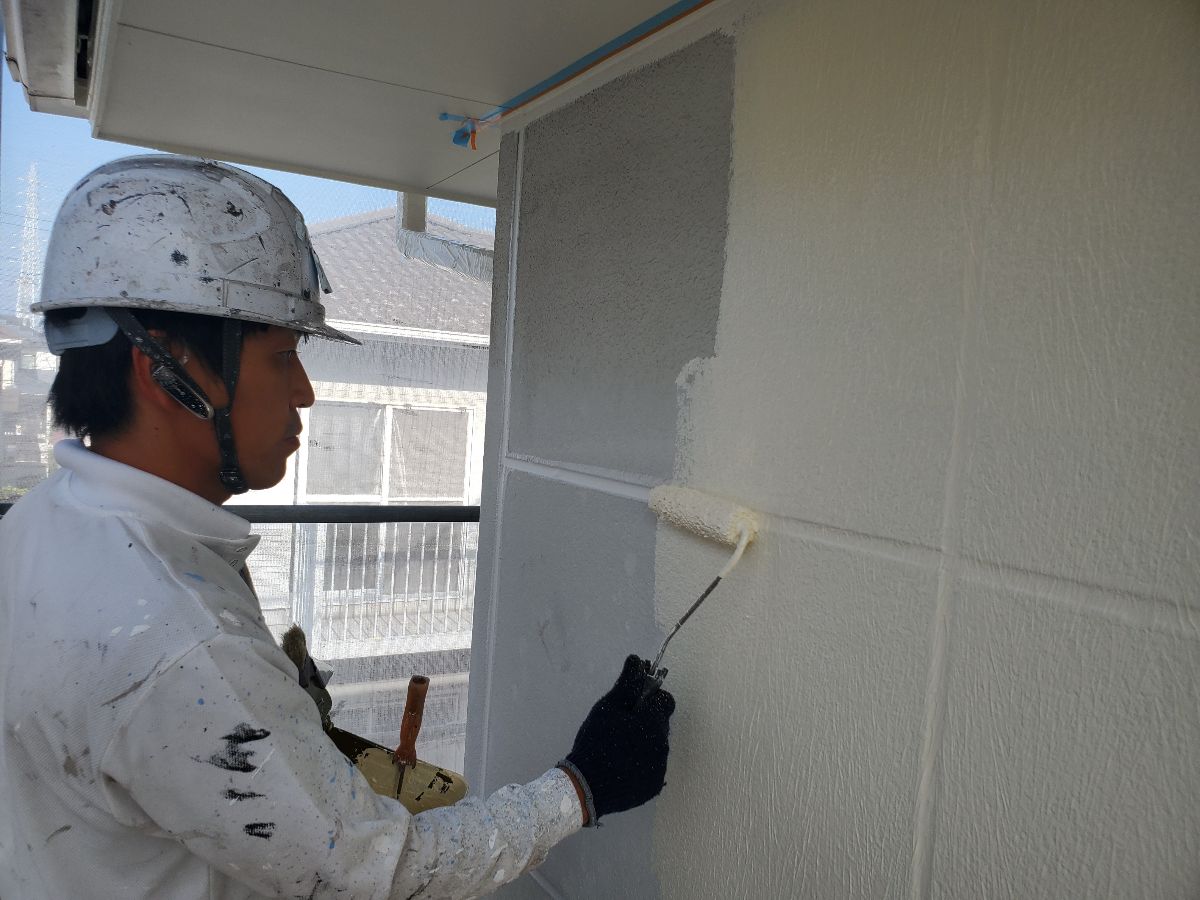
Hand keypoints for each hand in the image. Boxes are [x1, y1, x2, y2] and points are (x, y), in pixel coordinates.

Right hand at [559, 655, 675, 824]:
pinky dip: (642, 762)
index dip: (651, 698)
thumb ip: (627, 684)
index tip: (633, 703)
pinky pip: (652, 767)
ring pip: (657, 745)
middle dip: (646, 719)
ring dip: (644, 741)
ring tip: (620, 746)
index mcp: (654, 724)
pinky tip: (623, 764)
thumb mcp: (607, 707)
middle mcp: (663, 746)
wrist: (586, 786)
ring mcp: (660, 769)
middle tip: (622, 724)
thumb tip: (637, 660)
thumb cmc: (596, 741)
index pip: (666, 701)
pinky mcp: (653, 786)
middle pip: (661, 723)